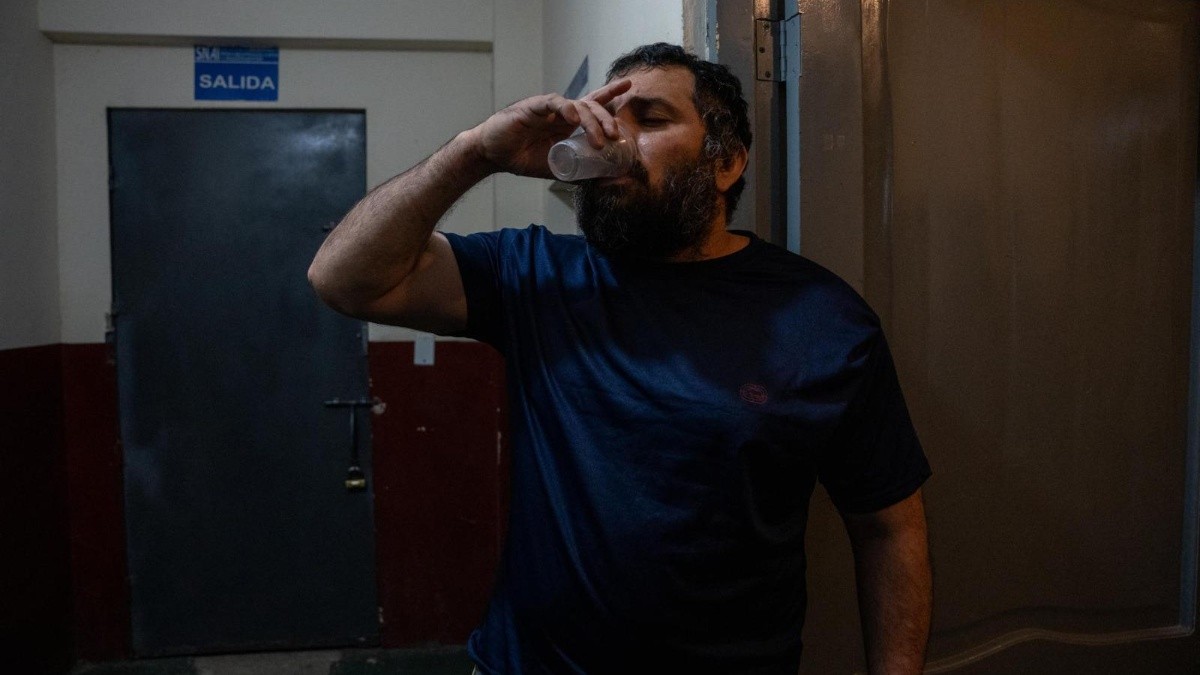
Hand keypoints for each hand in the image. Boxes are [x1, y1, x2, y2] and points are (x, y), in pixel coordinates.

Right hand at [465, 78, 632, 178]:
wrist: (494, 155)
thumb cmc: (522, 157)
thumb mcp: (555, 168)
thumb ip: (575, 172)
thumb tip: (598, 182)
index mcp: (568, 123)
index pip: (593, 105)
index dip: (610, 94)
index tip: (628, 87)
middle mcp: (561, 112)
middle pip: (591, 106)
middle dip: (606, 119)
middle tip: (615, 136)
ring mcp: (548, 108)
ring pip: (577, 106)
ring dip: (591, 122)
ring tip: (599, 139)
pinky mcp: (533, 107)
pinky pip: (553, 103)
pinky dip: (565, 109)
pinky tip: (573, 118)